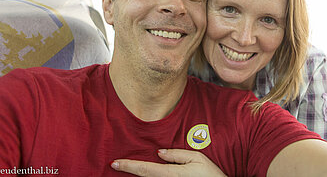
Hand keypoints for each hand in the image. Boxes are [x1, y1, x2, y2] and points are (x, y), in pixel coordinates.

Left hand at [111, 149, 226, 176]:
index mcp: (171, 174)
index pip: (145, 169)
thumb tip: (159, 153)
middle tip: (116, 165)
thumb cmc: (211, 176)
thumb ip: (177, 155)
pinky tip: (145, 174)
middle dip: (130, 171)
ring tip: (128, 168)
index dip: (129, 166)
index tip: (115, 163)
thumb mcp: (197, 159)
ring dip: (139, 176)